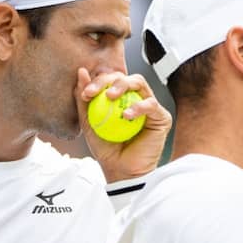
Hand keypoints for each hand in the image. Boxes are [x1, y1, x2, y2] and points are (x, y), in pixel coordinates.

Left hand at [76, 68, 171, 182]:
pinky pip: (151, 104)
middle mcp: (136, 98)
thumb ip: (84, 99)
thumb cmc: (106, 149)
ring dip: (123, 85)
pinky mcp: (161, 117)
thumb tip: (81, 72)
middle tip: (97, 93)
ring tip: (111, 97)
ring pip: (139, 83)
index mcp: (120, 98)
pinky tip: (126, 115)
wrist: (121, 170)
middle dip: (109, 80)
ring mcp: (149, 107)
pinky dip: (139, 106)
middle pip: (125, 77)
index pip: (111, 80)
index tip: (85, 94)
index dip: (98, 82)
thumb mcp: (89, 122)